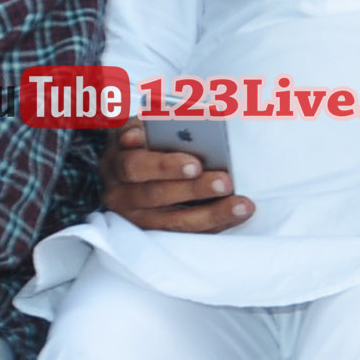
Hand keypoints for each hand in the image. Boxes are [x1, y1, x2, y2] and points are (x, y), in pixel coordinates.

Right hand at [101, 121, 251, 233]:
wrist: (120, 172)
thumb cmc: (138, 143)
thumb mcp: (136, 128)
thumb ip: (145, 125)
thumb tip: (151, 130)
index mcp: (117, 165)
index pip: (136, 167)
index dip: (165, 166)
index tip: (196, 164)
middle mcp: (122, 196)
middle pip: (157, 196)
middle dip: (194, 190)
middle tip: (226, 182)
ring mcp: (138, 219)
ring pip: (174, 222)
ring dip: (211, 214)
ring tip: (242, 205)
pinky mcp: (156, 234)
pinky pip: (188, 234)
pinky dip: (216, 224)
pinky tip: (239, 214)